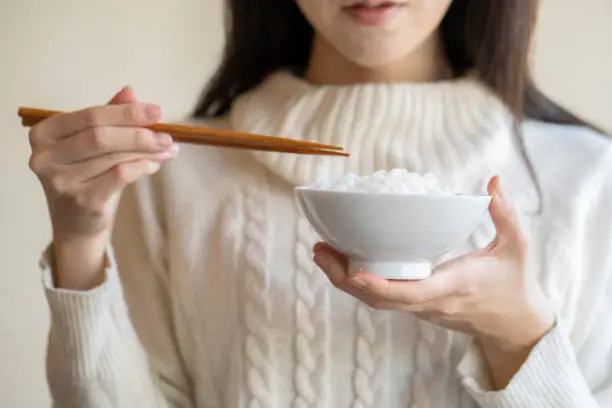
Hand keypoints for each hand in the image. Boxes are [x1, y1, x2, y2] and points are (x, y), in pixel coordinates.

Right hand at [29, 87, 177, 288]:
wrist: (76, 225)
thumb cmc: (85, 177)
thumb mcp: (91, 145)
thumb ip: (107, 117)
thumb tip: (130, 92)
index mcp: (44, 134)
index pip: (90, 116)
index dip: (126, 112)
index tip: (157, 112)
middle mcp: (45, 157)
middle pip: (100, 135)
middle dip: (140, 132)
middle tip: (167, 134)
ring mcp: (62, 181)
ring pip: (114, 156)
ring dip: (148, 150)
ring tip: (167, 148)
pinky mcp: (83, 201)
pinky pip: (121, 175)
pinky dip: (143, 166)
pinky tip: (154, 165)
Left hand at [313, 177, 555, 388]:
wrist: (514, 325)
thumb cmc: (514, 283)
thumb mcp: (517, 246)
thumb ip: (506, 213)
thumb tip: (493, 181)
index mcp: (455, 286)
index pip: (412, 293)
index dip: (381, 286)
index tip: (354, 272)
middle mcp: (432, 302)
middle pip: (380, 300)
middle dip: (345, 280)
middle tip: (319, 250)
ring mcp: (422, 308)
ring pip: (376, 302)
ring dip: (346, 281)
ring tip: (321, 252)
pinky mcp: (417, 307)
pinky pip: (383, 298)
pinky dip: (360, 282)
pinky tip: (343, 260)